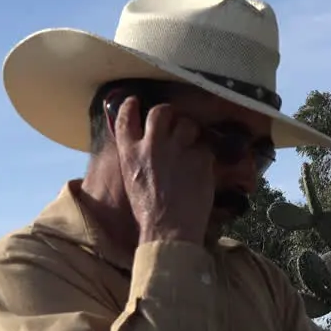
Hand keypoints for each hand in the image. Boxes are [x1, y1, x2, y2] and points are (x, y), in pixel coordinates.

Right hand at [113, 98, 214, 243]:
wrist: (170, 229)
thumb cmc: (149, 213)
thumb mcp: (132, 182)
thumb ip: (136, 160)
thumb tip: (144, 148)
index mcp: (130, 154)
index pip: (125, 119)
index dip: (130, 106)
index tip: (134, 101)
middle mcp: (152, 145)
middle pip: (160, 112)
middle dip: (168, 113)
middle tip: (174, 121)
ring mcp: (178, 149)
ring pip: (188, 124)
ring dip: (191, 132)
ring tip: (191, 147)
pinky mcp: (200, 157)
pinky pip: (205, 147)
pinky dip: (204, 156)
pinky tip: (202, 170)